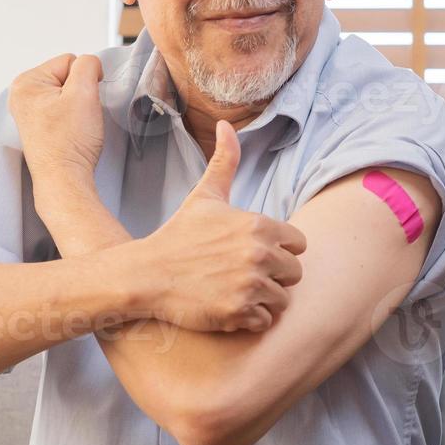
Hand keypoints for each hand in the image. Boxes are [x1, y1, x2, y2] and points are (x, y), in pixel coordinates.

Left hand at [8, 53, 105, 186]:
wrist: (64, 178)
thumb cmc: (69, 143)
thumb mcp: (84, 92)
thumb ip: (88, 65)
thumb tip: (89, 63)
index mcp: (26, 82)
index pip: (70, 61)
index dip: (85, 79)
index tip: (82, 101)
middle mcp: (22, 95)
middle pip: (67, 76)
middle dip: (80, 93)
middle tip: (78, 115)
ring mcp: (29, 111)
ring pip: (68, 93)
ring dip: (77, 106)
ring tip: (74, 125)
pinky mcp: (39, 125)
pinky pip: (64, 108)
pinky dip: (72, 117)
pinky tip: (70, 131)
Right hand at [136, 119, 306, 332]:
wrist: (146, 274)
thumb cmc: (178, 235)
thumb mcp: (205, 195)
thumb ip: (225, 161)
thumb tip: (227, 124)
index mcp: (259, 225)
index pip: (299, 244)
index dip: (281, 250)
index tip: (256, 254)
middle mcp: (260, 254)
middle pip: (294, 273)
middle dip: (275, 276)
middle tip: (246, 275)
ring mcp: (250, 285)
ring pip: (283, 299)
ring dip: (264, 299)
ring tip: (237, 291)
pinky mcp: (238, 312)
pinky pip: (265, 321)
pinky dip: (251, 319)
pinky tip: (230, 307)